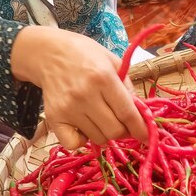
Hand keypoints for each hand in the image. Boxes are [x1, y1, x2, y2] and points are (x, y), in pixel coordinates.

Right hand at [11, 26, 147, 148]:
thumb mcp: (114, 62)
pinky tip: (84, 127)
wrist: (48, 52)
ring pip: (98, 138)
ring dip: (105, 133)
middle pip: (114, 131)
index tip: (147, 136)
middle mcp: (85, 95)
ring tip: (101, 118)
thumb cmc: (86, 54)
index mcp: (104, 78)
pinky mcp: (53, 118)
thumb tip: (142, 114)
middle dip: (124, 131)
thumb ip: (128, 88)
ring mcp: (68, 108)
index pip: (127, 113)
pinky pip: (73, 143)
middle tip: (122, 122)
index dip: (140, 128)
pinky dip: (82, 140)